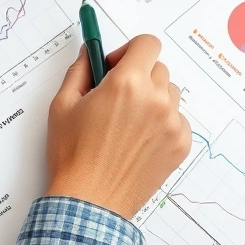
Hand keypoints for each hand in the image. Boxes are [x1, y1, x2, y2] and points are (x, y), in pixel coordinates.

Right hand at [45, 35, 192, 217]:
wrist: (90, 201)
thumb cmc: (73, 156)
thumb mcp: (63, 105)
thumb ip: (80, 71)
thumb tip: (89, 53)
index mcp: (127, 83)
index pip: (147, 43)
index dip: (131, 50)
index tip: (117, 65)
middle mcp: (156, 99)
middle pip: (157, 68)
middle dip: (138, 76)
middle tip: (117, 98)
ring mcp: (172, 123)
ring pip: (169, 94)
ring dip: (152, 99)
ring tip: (128, 123)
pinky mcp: (181, 144)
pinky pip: (178, 120)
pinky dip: (162, 124)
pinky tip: (139, 141)